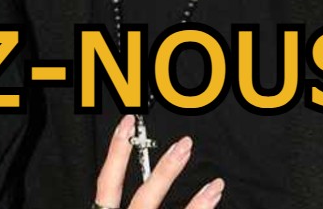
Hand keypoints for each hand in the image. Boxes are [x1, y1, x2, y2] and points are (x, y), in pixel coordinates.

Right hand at [92, 115, 223, 208]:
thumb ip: (115, 205)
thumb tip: (119, 188)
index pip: (108, 182)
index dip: (116, 151)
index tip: (127, 122)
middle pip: (145, 198)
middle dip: (166, 170)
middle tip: (185, 145)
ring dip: (196, 199)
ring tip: (214, 182)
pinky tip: (214, 197)